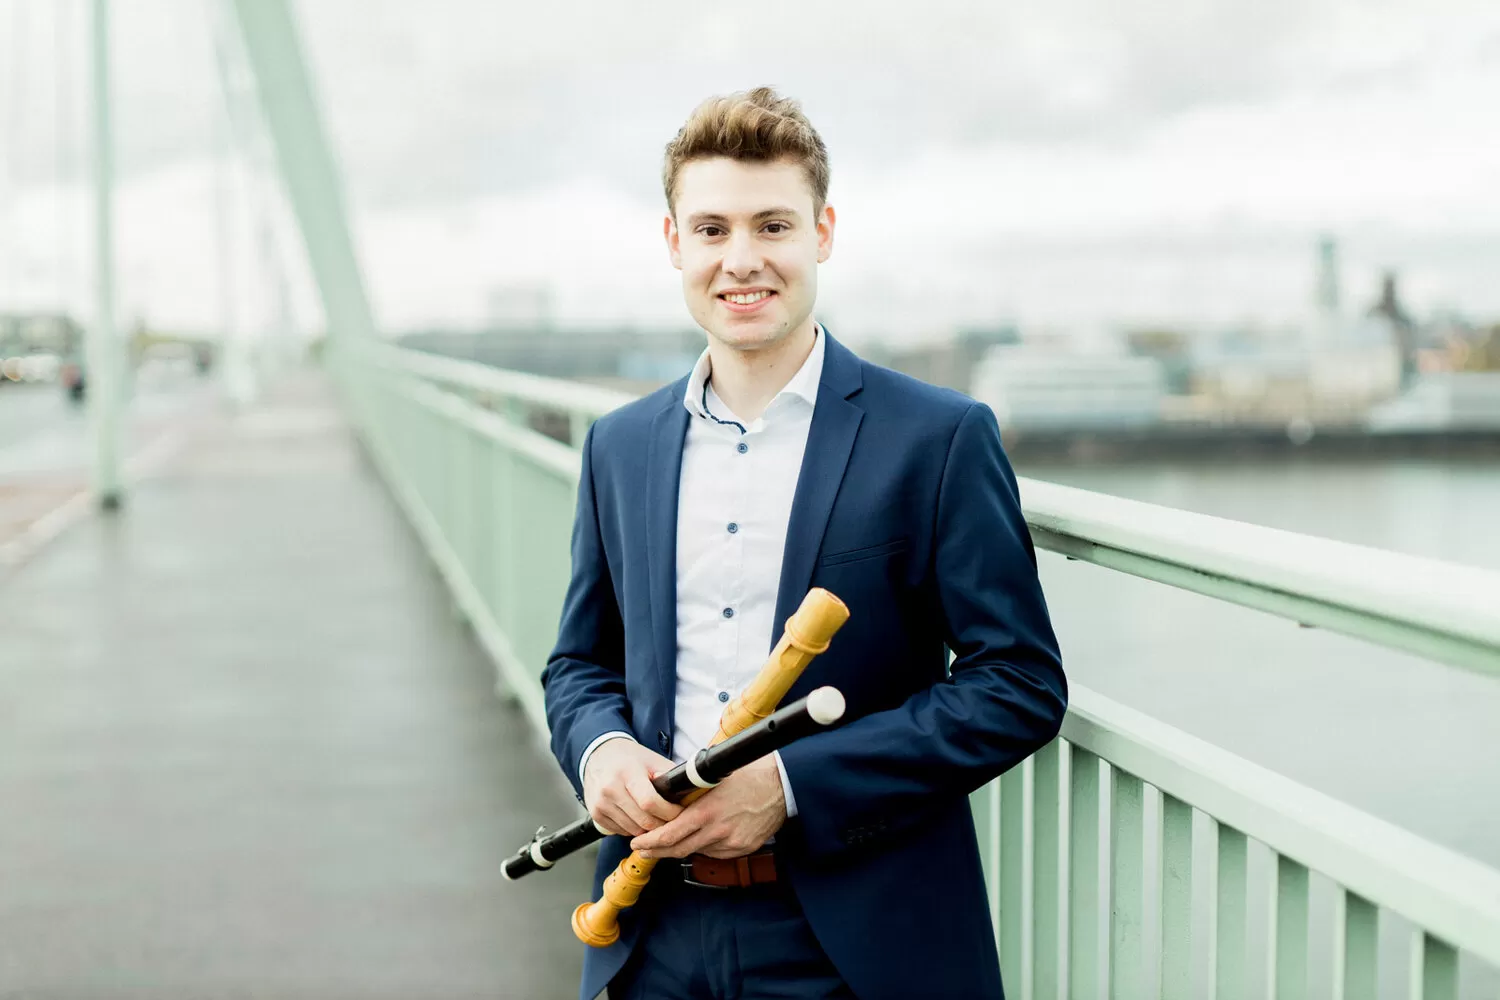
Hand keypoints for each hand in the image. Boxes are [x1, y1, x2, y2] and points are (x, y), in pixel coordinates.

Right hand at [582, 737, 681, 837]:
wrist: (599, 755)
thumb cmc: (631, 759)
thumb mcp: (653, 760)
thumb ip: (670, 777)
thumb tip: (688, 796)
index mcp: (627, 772)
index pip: (650, 802)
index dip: (669, 812)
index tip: (679, 812)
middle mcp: (610, 789)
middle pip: (643, 821)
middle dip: (662, 825)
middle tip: (672, 821)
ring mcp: (600, 803)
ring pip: (633, 831)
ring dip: (649, 830)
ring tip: (657, 819)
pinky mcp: (595, 814)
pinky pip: (621, 832)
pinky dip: (633, 829)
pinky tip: (638, 817)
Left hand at [629, 755, 785, 859]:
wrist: (780, 786)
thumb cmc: (747, 777)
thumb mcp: (713, 781)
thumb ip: (691, 796)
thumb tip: (667, 803)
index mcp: (706, 811)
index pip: (670, 834)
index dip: (650, 842)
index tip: (637, 842)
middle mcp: (717, 830)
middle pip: (679, 849)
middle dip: (657, 851)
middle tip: (643, 849)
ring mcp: (731, 842)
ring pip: (697, 852)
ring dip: (680, 848)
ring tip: (668, 844)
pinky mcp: (742, 849)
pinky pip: (716, 853)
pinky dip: (705, 847)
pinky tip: (701, 839)